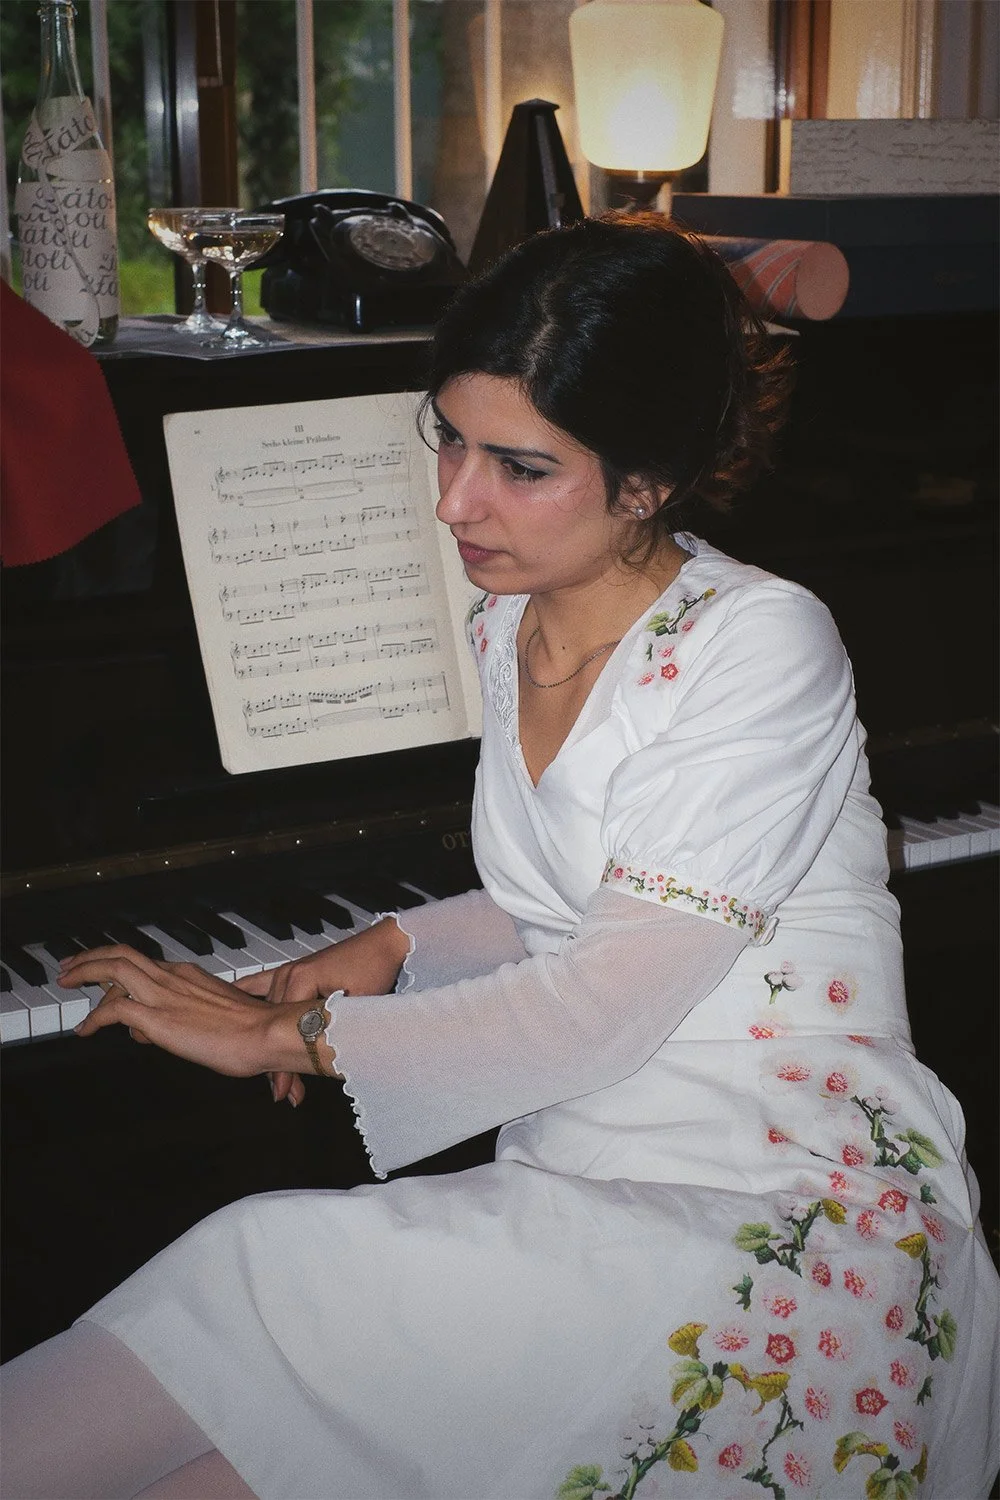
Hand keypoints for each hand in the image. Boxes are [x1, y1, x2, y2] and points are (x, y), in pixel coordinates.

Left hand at [57, 944, 307, 1079]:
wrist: (267, 1032)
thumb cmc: (254, 1031)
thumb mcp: (217, 1016)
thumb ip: (187, 1018)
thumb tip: (156, 1032)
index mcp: (188, 975)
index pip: (144, 964)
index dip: (119, 970)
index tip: (103, 979)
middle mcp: (173, 976)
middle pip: (121, 954)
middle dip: (90, 957)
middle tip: (69, 966)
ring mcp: (163, 994)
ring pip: (112, 970)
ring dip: (83, 972)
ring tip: (65, 980)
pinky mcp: (157, 1017)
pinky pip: (113, 1009)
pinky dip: (93, 1018)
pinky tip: (84, 1031)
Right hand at [236, 918, 410, 1104]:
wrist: (385, 943)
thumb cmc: (375, 967)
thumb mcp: (358, 1006)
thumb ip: (337, 1031)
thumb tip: (326, 1062)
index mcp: (302, 978)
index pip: (283, 1030)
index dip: (284, 1063)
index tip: (285, 1088)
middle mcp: (290, 973)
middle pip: (272, 1025)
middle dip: (276, 1060)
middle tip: (283, 1091)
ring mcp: (290, 971)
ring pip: (269, 1014)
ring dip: (269, 1041)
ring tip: (274, 1074)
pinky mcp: (295, 973)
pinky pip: (265, 991)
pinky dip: (256, 1009)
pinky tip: (240, 1019)